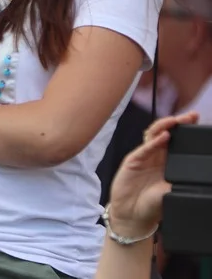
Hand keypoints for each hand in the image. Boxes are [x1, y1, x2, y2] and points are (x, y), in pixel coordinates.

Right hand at [107, 111, 198, 238]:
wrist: (132, 215)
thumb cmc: (152, 206)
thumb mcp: (173, 193)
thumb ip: (182, 182)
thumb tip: (199, 175)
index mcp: (168, 163)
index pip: (178, 142)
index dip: (186, 132)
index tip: (198, 123)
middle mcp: (156, 157)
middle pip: (167, 134)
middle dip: (178, 123)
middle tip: (190, 116)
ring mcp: (144, 157)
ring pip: (154, 136)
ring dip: (165, 126)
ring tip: (176, 121)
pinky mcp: (133, 161)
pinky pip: (145, 148)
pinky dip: (154, 142)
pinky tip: (163, 137)